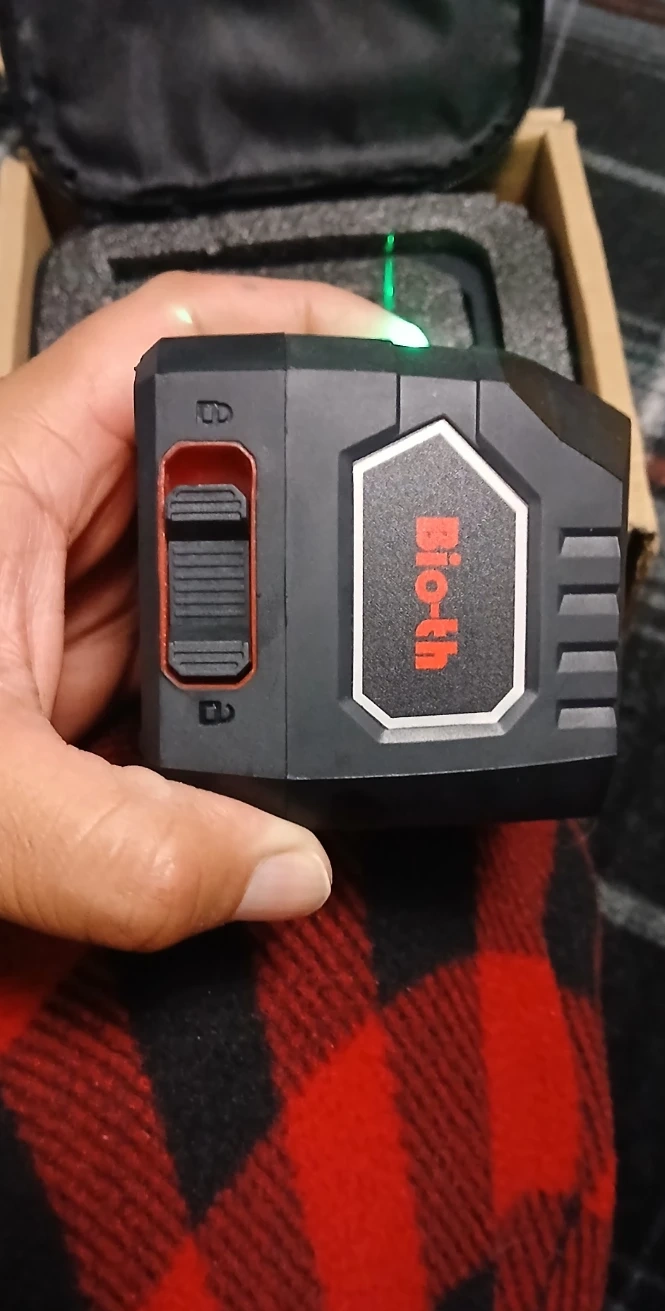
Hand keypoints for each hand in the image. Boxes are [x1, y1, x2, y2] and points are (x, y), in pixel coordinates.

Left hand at [0, 273, 412, 949]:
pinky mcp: (49, 677)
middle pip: (204, 459)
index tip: (390, 349)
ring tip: (358, 651)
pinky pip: (170, 659)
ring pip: (194, 571)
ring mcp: (44, 601)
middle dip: (306, 503)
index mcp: (2, 482)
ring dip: (270, 613)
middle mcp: (30, 522)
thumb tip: (284, 868)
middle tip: (410, 546)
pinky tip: (266, 735)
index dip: (285, 319)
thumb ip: (122, 848)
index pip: (165, 340)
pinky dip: (225, 693)